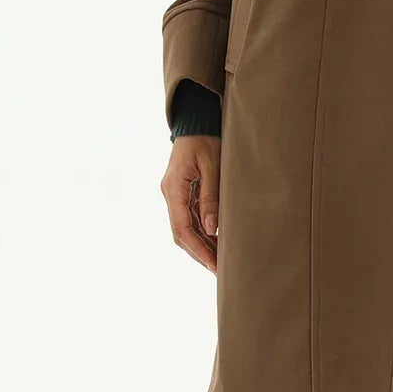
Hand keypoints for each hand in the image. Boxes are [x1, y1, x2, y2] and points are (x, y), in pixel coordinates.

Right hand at [162, 135, 220, 272]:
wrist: (196, 120)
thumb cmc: (206, 138)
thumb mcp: (212, 166)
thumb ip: (211, 197)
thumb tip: (212, 229)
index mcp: (174, 188)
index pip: (182, 228)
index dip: (198, 249)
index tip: (214, 264)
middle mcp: (170, 194)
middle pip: (181, 234)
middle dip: (199, 253)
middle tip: (220, 270)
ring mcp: (175, 194)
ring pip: (185, 229)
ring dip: (202, 245)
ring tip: (222, 261)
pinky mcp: (183, 193)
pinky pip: (190, 218)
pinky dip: (203, 232)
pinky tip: (217, 242)